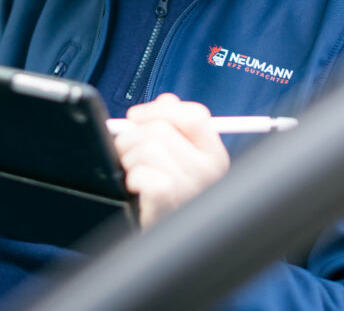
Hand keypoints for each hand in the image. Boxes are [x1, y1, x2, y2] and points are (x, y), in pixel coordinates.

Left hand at [113, 93, 229, 227]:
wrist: (169, 243)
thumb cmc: (172, 197)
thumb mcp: (181, 159)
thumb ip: (176, 125)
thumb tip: (166, 100)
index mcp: (215, 154)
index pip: (195, 115)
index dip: (161, 109)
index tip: (137, 117)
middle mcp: (210, 170)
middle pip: (161, 129)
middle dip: (133, 136)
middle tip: (128, 150)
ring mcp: (191, 186)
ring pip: (147, 147)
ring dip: (129, 157)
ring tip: (133, 170)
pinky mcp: (169, 200)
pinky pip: (140, 172)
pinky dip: (131, 176)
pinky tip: (137, 186)